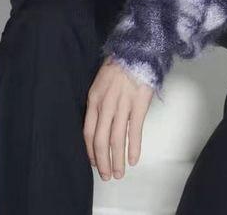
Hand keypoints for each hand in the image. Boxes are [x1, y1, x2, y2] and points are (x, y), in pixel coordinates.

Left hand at [83, 55, 153, 180]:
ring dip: (117, 159)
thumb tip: (98, 122)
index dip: (90, 150)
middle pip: (100, 139)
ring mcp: (122, 104)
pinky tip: (133, 159)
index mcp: (94, 98)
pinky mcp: (138, 104)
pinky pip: (134, 130)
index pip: (88, 131)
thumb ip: (99, 101)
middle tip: (107, 176)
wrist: (138, 49)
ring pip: (116, 139)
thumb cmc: (120, 64)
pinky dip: (133, 147)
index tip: (95, 163)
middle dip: (103, 161)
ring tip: (119, 173)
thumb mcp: (102, 81)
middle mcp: (105, 104)